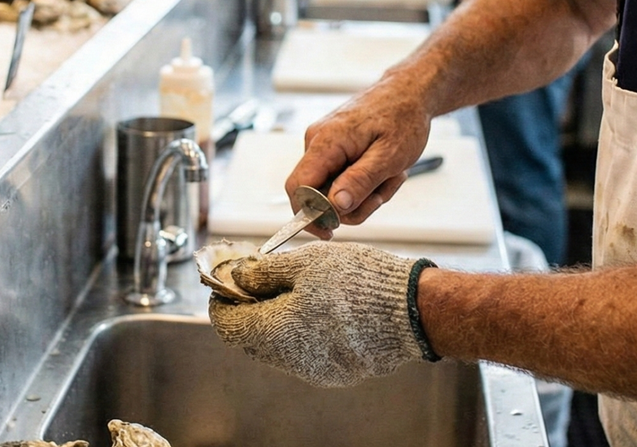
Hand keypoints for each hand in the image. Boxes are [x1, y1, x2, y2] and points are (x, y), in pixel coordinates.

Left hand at [207, 242, 435, 386]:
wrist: (414, 311)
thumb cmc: (360, 283)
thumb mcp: (305, 263)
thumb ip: (264, 272)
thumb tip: (237, 277)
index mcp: (276, 334)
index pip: (228, 324)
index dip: (222, 299)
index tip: (226, 279)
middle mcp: (291, 361)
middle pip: (251, 337)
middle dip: (248, 307)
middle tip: (256, 278)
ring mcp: (316, 371)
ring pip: (277, 346)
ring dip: (273, 318)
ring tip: (287, 287)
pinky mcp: (338, 372)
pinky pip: (304, 352)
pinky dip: (298, 330)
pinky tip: (312, 306)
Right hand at [287, 74, 433, 231]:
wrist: (408, 93)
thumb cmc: (402, 119)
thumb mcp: (389, 156)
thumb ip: (360, 181)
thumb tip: (335, 207)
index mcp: (325, 142)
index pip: (297, 187)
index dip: (309, 215)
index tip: (331, 231)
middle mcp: (316, 142)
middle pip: (318, 194)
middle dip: (354, 203)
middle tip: (385, 189)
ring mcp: (323, 146)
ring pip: (334, 190)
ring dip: (365, 193)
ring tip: (391, 174)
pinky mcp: (333, 150)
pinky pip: (342, 179)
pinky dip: (365, 183)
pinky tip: (383, 169)